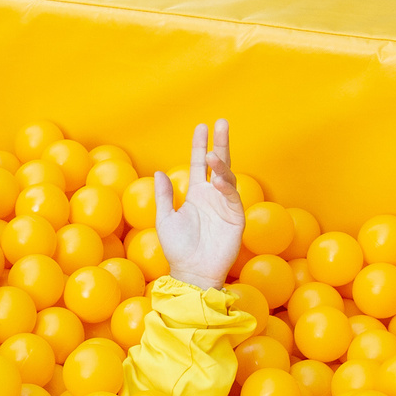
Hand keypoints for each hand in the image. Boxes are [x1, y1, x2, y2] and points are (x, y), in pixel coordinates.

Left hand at [155, 119, 246, 290]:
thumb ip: (164, 196)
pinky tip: (218, 179)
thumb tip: (159, 173)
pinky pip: (232, 198)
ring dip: (220, 164)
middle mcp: (213, 196)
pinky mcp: (236, 218)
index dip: (200, 146)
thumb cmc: (177, 249)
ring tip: (212, 154)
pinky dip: (226, 186)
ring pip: (227, 177)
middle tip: (222, 123)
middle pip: (218, 164)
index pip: (199, 165)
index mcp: (197, 195)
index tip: (202, 127)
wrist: (191, 272)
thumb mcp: (165, 219)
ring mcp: (225, 206)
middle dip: (220, 143)